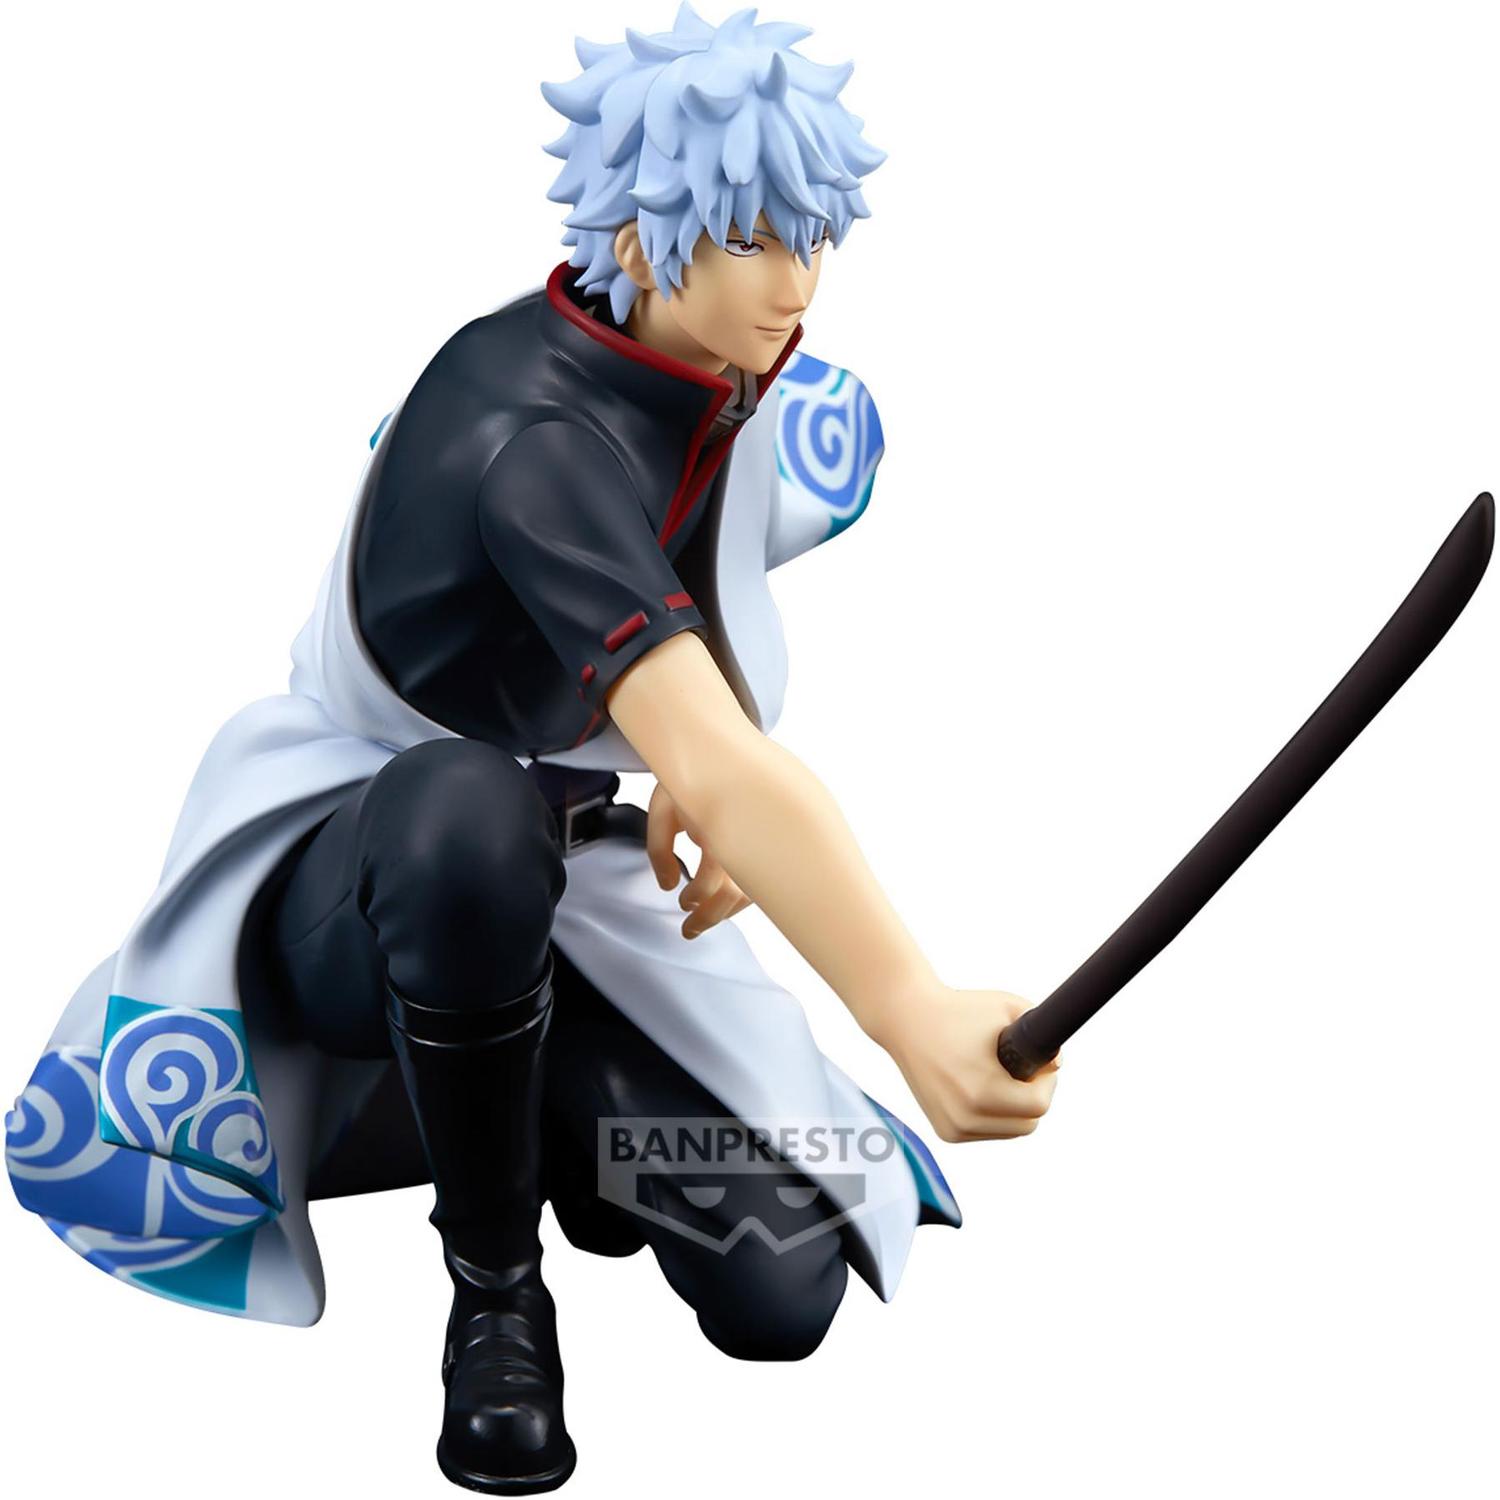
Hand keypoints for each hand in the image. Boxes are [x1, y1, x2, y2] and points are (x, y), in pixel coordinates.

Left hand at [647, 781, 753, 939]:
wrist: (720, 748)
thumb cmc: (689, 778)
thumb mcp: (662, 809)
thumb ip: (658, 850)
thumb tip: (668, 885)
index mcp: (718, 832)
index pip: (710, 884)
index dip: (694, 899)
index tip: (682, 901)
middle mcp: (743, 840)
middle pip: (733, 895)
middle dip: (711, 918)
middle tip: (690, 931)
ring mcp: (756, 843)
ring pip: (750, 891)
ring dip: (727, 911)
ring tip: (705, 921)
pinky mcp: (764, 843)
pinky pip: (759, 879)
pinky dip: (742, 896)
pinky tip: (726, 901)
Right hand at [879, 986, 1059, 1143]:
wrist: (906, 1018)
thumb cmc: (958, 1010)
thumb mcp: (1006, 1008)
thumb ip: (1042, 1035)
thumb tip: (1057, 1066)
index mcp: (980, 1091)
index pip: (1038, 1106)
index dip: (1047, 1083)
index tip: (1041, 1065)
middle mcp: (964, 1117)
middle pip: (1028, 1125)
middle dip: (1033, 1097)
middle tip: (1024, 1071)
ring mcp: (952, 1127)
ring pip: (1009, 1131)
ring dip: (1014, 1109)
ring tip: (1000, 1075)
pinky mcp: (945, 1132)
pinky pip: (987, 1131)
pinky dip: (993, 1114)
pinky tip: (981, 1086)